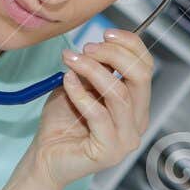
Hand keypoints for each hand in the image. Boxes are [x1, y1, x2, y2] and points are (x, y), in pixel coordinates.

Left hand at [19, 28, 153, 189]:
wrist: (44, 156)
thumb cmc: (61, 122)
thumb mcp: (80, 86)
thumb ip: (96, 69)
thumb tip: (99, 45)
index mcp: (136, 105)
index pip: (146, 67)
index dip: (129, 45)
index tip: (104, 33)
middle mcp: (137, 122)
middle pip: (140, 76)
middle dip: (113, 54)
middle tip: (87, 48)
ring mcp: (126, 139)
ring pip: (119, 93)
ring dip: (92, 70)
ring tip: (71, 60)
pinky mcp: (109, 152)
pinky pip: (98, 114)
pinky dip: (80, 93)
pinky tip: (67, 82)